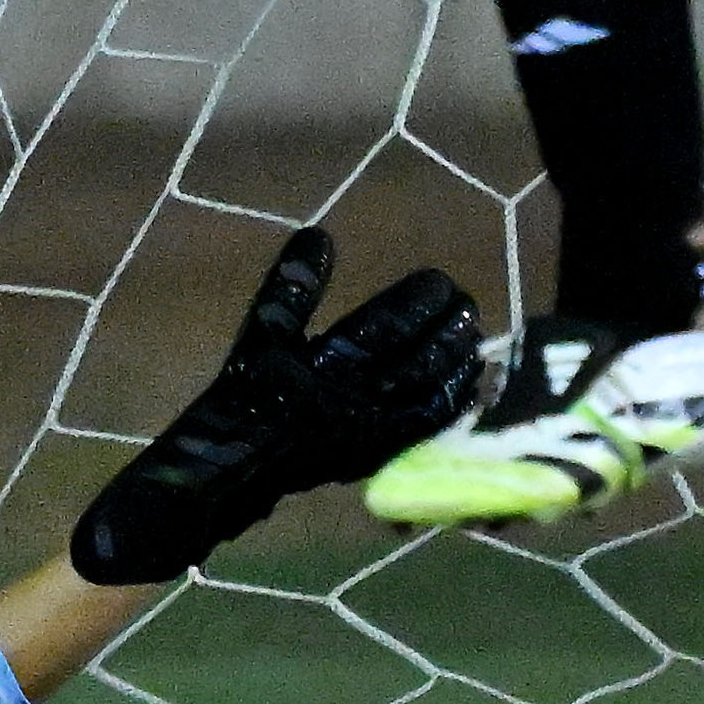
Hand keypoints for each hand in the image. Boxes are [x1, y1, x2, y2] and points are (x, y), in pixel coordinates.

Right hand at [71, 230, 485, 583]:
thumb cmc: (242, 395)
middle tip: (465, 300)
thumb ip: (290, 288)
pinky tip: (462, 384)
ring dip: (457, 362)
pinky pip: (427, 427)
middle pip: (422, 359)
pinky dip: (450, 402)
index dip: (421, 301)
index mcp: (332, 366)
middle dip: (449, 327)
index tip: (439, 280)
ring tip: (472, 335)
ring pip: (432, 394)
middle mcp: (361, 401)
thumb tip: (320, 237)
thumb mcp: (259, 334)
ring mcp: (375, 432)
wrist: (231, 466)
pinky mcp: (379, 455)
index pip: (392, 326)